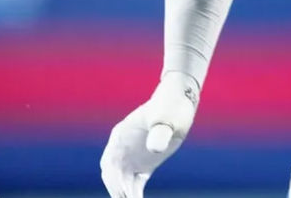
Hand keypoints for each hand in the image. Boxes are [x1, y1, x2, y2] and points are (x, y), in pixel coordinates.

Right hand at [100, 72, 199, 197]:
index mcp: (120, 136)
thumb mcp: (167, 117)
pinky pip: (135, 184)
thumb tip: (154, 150)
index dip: (114, 179)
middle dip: (118, 190)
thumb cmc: (172, 106)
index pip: (110, 163)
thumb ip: (160, 131)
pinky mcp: (144, 165)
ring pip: (122, 182)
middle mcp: (121, 149)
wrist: (181, 102)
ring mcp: (131, 158)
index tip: (124, 191)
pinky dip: (136, 194)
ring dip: (125, 194)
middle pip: (113, 176)